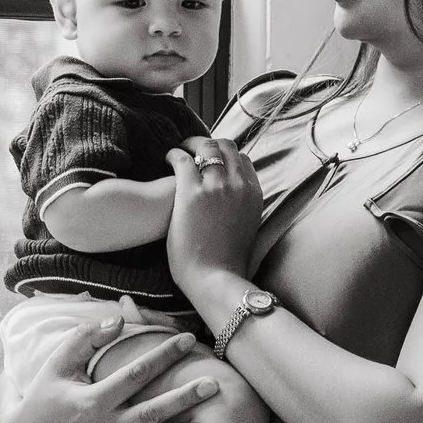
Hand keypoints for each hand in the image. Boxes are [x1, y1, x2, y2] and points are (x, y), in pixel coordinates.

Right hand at [0, 312, 215, 422]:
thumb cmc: (46, 394)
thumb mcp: (58, 363)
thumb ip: (87, 338)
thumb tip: (119, 318)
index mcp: (91, 400)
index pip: (134, 375)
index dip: (161, 356)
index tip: (186, 339)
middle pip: (150, 412)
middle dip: (183, 399)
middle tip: (214, 384)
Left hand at [167, 136, 263, 304]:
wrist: (215, 279)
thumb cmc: (227, 262)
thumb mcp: (247, 228)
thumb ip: (242, 207)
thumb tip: (231, 203)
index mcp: (254, 194)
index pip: (243, 160)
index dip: (226, 156)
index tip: (212, 160)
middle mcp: (238, 185)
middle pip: (226, 146)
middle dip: (209, 143)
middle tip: (193, 148)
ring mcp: (216, 186)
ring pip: (206, 147)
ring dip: (191, 144)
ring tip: (179, 151)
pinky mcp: (191, 192)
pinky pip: (182, 159)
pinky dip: (174, 154)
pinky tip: (167, 159)